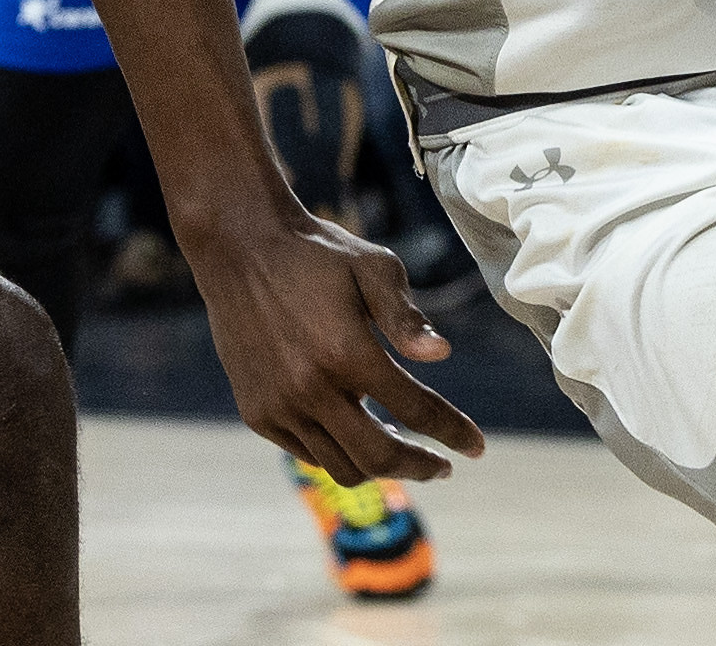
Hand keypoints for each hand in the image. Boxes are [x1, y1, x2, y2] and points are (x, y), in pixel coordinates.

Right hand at [182, 198, 484, 486]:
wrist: (239, 247)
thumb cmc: (316, 254)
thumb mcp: (373, 267)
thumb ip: (406, 316)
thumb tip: (442, 354)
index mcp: (348, 353)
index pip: (416, 411)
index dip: (453, 433)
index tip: (476, 448)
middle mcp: (311, 389)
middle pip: (380, 457)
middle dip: (419, 467)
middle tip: (440, 467)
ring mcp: (280, 406)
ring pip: (342, 466)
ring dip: (379, 467)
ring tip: (398, 449)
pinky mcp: (257, 412)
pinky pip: (308, 453)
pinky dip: (338, 453)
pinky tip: (354, 432)